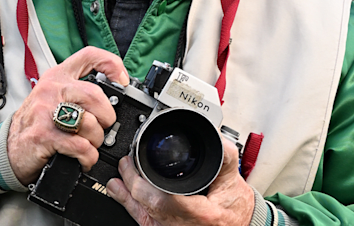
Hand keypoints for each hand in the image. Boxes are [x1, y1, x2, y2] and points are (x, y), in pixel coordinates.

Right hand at [6, 46, 129, 185]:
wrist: (7, 150)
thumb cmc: (34, 124)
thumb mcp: (53, 97)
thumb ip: (78, 92)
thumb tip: (113, 98)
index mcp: (58, 76)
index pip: (89, 56)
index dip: (112, 64)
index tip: (122, 80)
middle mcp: (52, 89)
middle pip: (96, 95)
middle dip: (107, 117)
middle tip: (102, 127)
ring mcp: (46, 111)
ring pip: (91, 123)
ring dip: (96, 141)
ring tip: (87, 145)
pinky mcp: (44, 135)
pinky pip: (81, 146)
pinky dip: (88, 157)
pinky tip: (83, 158)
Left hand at [106, 137, 254, 225]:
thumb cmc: (236, 208)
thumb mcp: (233, 178)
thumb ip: (225, 154)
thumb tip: (214, 135)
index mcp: (202, 214)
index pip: (166, 201)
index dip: (144, 185)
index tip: (135, 164)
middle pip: (149, 209)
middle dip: (132, 185)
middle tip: (125, 165)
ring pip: (143, 218)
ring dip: (127, 197)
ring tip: (117, 180)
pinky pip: (145, 222)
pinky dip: (132, 207)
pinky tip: (121, 194)